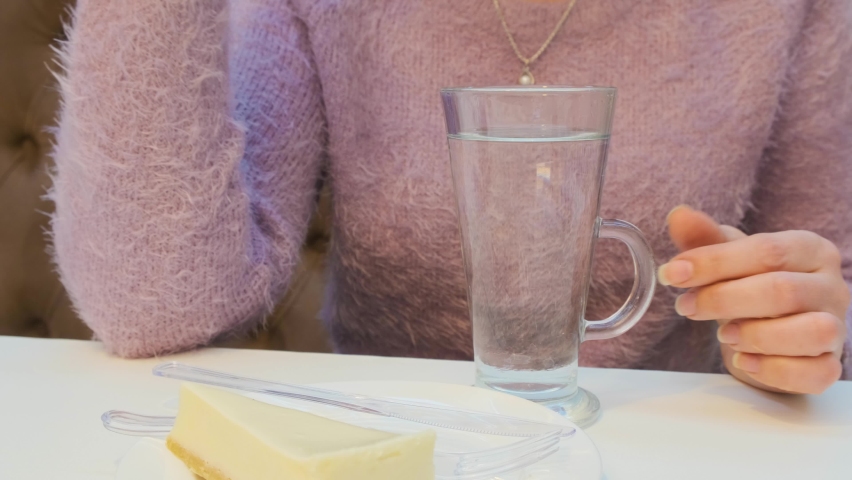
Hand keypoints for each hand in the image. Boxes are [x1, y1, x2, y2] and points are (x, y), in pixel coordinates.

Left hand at [658, 205, 849, 393]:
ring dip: (756, 336)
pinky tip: (744, 361)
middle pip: (783, 291)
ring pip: (811, 332)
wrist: (769, 329)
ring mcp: (836, 327)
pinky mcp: (829, 364)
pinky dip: (774, 370)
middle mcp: (831, 286)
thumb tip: (679, 215)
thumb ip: (705, 238)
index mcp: (809, 249)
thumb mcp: (727, 257)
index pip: (766, 250)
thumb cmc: (750, 285)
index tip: (673, 273)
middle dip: (724, 300)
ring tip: (723, 335)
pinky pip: (815, 372)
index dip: (715, 262)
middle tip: (687, 306)